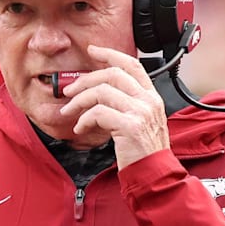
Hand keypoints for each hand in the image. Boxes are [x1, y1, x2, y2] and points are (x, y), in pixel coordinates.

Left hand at [58, 45, 169, 169]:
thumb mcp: (141, 121)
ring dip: (79, 101)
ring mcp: (141, 112)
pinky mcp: (130, 126)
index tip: (92, 50)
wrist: (155, 175)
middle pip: (112, 74)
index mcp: (151, 96)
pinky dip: (83, 120)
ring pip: (102, 91)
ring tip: (69, 113)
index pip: (131, 64)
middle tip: (69, 91)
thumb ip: (127, 104)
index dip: (110, 54)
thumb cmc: (144, 152)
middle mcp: (148, 100)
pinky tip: (80, 129)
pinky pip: (98, 113)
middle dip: (85, 80)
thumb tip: (98, 93)